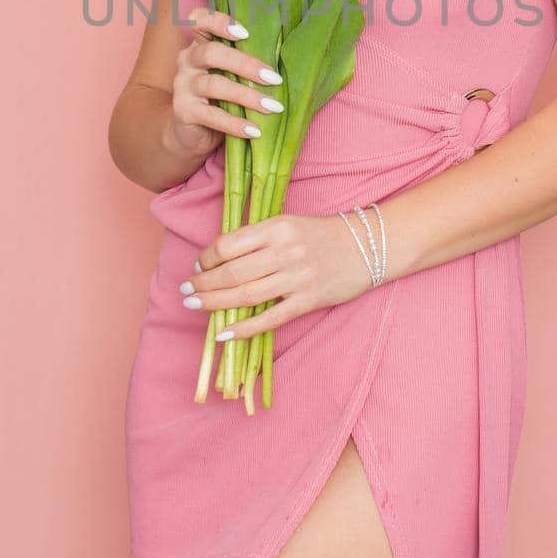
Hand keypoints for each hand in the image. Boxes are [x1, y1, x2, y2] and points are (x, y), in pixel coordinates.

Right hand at [166, 3, 285, 158]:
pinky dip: (235, 124)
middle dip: (246, 64)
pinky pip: (212, 116)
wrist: (192, 133)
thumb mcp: (230, 74)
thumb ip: (245, 61)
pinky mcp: (184, 112)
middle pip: (212, 53)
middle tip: (274, 79)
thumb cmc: (221, 97)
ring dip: (247, 96)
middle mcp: (187, 61)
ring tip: (273, 107)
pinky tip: (255, 130)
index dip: (218, 21)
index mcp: (199, 44)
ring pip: (215, 85)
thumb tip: (288, 53)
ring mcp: (183, 86)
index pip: (198, 20)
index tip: (246, 33)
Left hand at [179, 212, 379, 341]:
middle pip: (232, 272)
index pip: (229, 244)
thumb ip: (258, 238)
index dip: (207, 258)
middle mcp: (285, 250)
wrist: (369, 245)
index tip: (198, 267)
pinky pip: (270, 318)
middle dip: (203, 284)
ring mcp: (298, 277)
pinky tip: (224, 333)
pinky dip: (244, 328)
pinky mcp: (309, 300)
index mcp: (278, 226)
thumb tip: (219, 258)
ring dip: (214, 303)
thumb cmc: (323, 235)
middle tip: (186, 291)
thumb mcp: (289, 224)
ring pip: (245, 294)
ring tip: (194, 306)